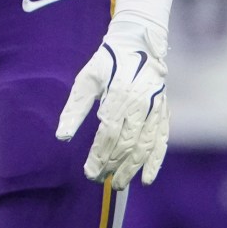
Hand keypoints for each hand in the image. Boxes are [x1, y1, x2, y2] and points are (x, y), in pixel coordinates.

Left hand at [56, 14, 170, 185]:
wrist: (139, 43)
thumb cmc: (107, 62)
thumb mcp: (86, 79)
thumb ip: (75, 108)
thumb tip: (62, 136)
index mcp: (120, 93)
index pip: (109, 132)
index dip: (99, 155)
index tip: (88, 172)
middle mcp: (140, 103)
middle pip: (127, 142)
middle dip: (112, 165)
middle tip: (98, 179)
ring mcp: (155, 109)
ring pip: (145, 145)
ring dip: (132, 168)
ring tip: (119, 184)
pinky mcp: (164, 112)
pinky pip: (162, 140)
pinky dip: (156, 161)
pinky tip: (146, 179)